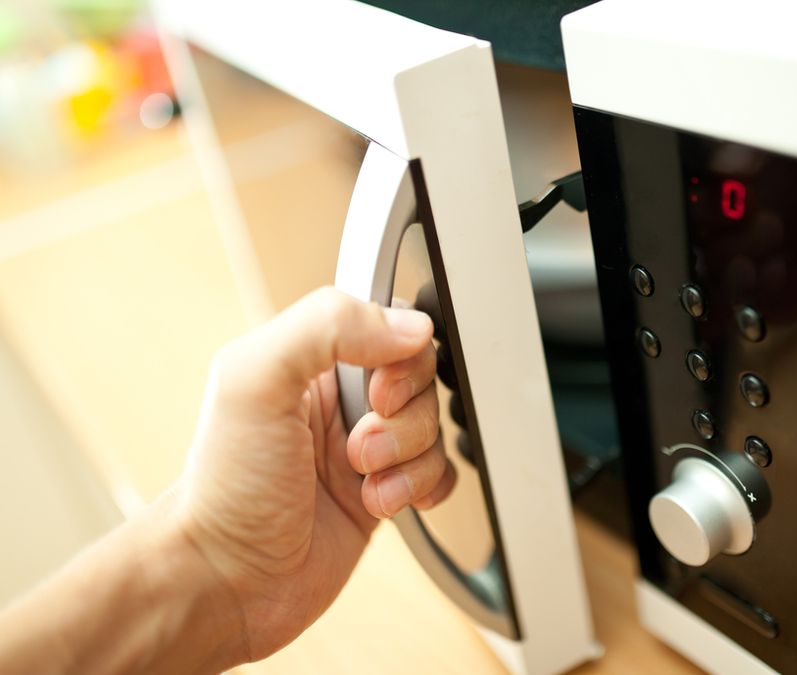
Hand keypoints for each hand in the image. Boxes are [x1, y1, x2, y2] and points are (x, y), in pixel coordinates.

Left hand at [176, 287, 455, 661]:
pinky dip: (422, 486)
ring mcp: (365, 446)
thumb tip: (407, 325)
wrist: (227, 582)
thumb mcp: (253, 381)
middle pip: (420, 378)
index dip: (399, 353)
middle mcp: (340, 399)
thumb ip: (325, 328)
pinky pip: (438, 472)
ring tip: (360, 479)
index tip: (377, 389)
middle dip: (403, 416)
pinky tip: (382, 500)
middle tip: (359, 444)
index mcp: (309, 359)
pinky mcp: (385, 490)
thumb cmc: (226, 488)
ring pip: (433, 428)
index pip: (387, 320)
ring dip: (406, 458)